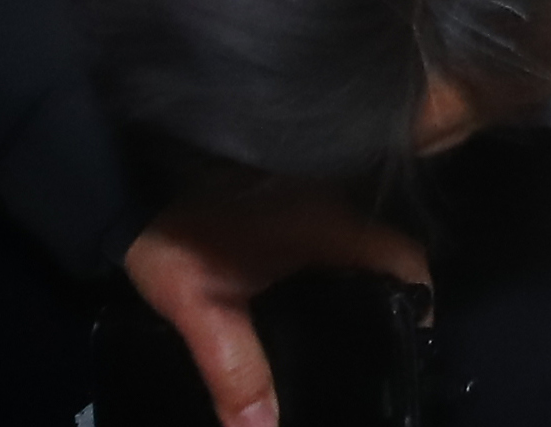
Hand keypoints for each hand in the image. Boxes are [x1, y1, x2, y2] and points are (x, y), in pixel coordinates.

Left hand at [126, 187, 433, 426]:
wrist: (133, 176)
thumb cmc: (179, 236)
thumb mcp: (201, 308)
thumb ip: (235, 372)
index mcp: (330, 224)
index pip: (403, 256)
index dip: (417, 295)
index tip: (409, 336)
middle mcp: (336, 198)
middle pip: (389, 246)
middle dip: (391, 290)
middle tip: (374, 339)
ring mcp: (318, 185)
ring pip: (365, 230)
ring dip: (364, 269)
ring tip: (349, 322)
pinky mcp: (295, 183)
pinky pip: (338, 220)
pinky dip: (338, 254)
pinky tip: (315, 290)